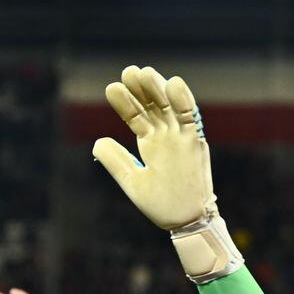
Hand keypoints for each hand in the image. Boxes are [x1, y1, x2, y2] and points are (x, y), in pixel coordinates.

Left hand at [91, 65, 218, 230]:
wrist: (186, 221)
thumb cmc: (161, 205)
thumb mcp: (132, 183)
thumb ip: (117, 162)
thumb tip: (98, 142)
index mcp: (150, 144)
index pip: (135, 117)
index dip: (124, 103)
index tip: (111, 88)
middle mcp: (165, 136)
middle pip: (152, 106)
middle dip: (140, 89)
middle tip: (128, 71)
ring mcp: (180, 138)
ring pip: (169, 107)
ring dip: (158, 89)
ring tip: (143, 73)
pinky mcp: (195, 142)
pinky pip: (190, 118)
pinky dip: (184, 101)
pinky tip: (173, 83)